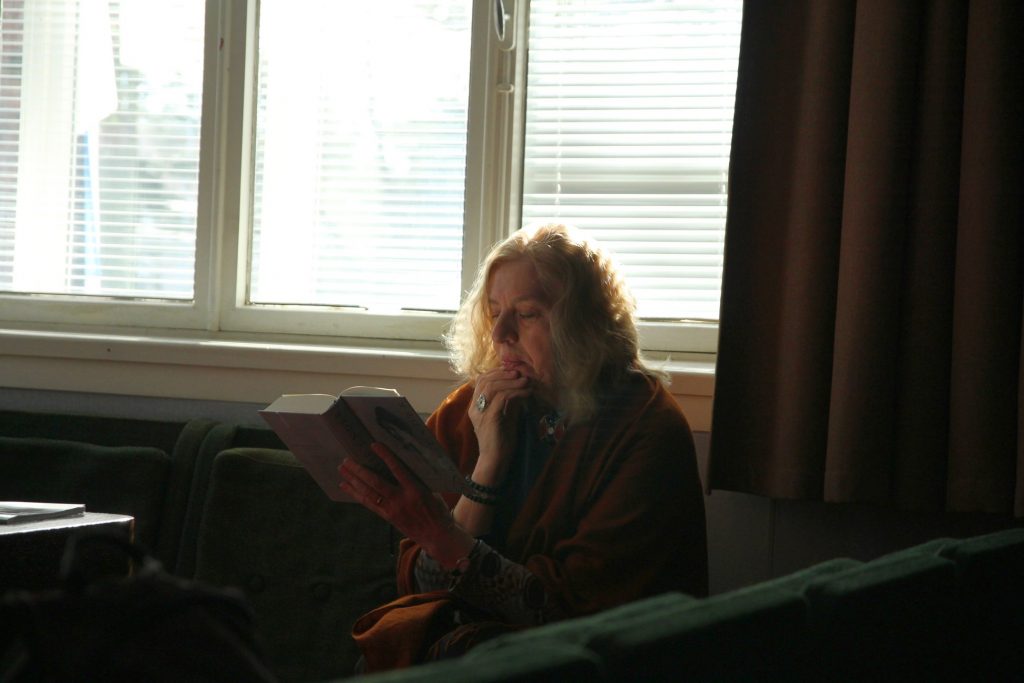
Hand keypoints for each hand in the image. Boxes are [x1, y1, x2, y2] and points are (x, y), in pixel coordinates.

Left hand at [338, 443, 473, 566]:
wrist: (436, 535)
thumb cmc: (436, 509)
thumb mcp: (432, 491)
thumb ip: (417, 478)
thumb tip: (404, 461)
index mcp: (416, 490)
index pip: (398, 469)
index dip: (385, 456)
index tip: (374, 445)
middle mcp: (401, 500)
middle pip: (376, 482)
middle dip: (359, 471)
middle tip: (347, 460)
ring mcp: (392, 510)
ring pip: (368, 493)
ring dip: (353, 481)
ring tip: (342, 470)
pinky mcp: (387, 517)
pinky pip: (368, 504)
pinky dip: (356, 494)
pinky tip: (346, 486)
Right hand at [469, 367, 530, 482]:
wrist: (496, 461)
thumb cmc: (502, 440)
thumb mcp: (505, 415)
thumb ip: (508, 400)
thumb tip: (520, 383)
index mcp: (476, 405)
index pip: (481, 380)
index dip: (497, 372)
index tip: (514, 371)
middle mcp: (475, 407)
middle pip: (485, 380)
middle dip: (504, 374)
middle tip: (521, 374)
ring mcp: (480, 413)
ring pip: (492, 386)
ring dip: (512, 381)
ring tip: (526, 381)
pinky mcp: (490, 418)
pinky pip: (502, 398)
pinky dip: (516, 392)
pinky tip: (527, 393)